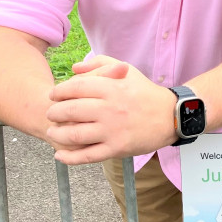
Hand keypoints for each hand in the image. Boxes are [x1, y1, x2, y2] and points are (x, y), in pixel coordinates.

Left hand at [45, 55, 176, 164]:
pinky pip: (87, 156)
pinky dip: (70, 157)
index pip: (75, 87)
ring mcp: (112, 130)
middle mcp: (110, 109)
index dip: (59, 91)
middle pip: (70, 111)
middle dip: (55, 113)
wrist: (171, 116)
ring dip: (58, 134)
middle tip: (51, 114)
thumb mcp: (126, 70)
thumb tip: (74, 69)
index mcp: (111, 88)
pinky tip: (59, 155)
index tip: (53, 95)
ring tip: (53, 132)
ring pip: (75, 135)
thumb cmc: (145, 92)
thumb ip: (100, 64)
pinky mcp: (116, 148)